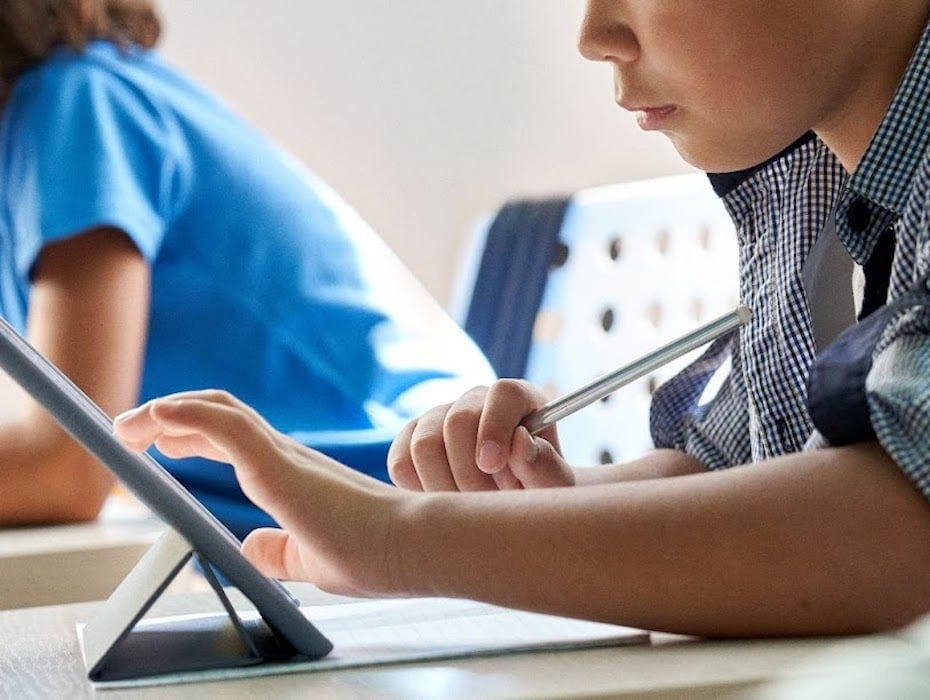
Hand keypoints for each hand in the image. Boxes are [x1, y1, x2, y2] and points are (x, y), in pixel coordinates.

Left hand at [114, 390, 402, 596]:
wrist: (415, 549)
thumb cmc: (376, 554)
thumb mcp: (308, 559)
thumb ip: (278, 550)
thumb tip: (249, 546)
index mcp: (289, 475)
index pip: (230, 438)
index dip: (190, 434)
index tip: (159, 442)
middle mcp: (284, 456)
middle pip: (217, 416)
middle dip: (166, 417)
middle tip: (129, 429)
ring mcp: (284, 457)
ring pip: (218, 411)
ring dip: (166, 411)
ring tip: (129, 425)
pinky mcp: (282, 465)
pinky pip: (227, 426)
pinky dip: (189, 414)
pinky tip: (158, 414)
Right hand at [387, 379, 572, 491]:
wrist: (508, 511)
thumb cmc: (538, 496)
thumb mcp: (554, 489)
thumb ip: (546, 467)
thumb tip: (520, 441)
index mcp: (518, 401)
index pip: (503, 393)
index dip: (496, 426)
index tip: (494, 466)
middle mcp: (475, 402)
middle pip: (457, 420)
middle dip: (470, 472)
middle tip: (487, 503)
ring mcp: (438, 418)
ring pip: (424, 444)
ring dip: (444, 486)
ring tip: (470, 506)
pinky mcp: (409, 441)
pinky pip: (400, 463)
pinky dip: (417, 489)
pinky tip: (444, 501)